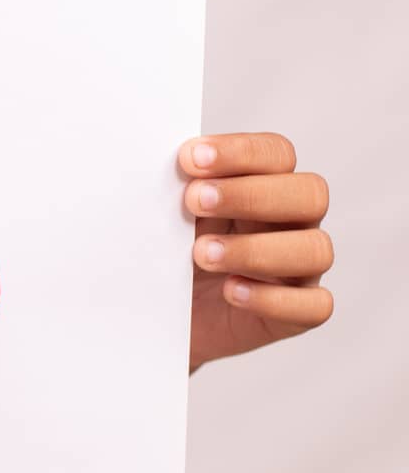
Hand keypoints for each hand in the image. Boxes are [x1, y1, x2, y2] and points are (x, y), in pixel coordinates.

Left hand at [179, 132, 333, 370]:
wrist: (156, 320)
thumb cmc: (166, 260)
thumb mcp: (165, 221)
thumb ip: (172, 191)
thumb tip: (163, 164)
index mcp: (263, 188)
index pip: (277, 155)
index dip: (241, 152)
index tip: (191, 159)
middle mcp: (290, 225)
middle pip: (310, 194)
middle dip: (250, 195)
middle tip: (193, 201)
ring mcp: (298, 271)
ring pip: (316, 249)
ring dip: (256, 248)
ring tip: (201, 253)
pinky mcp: (294, 316)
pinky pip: (314, 306)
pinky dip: (272, 299)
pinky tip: (230, 290)